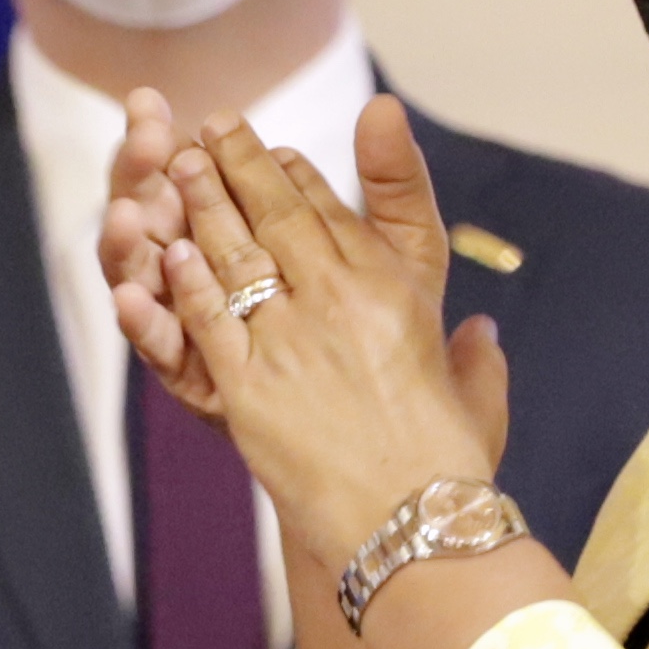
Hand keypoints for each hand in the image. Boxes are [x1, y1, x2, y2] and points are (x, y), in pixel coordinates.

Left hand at [99, 88, 505, 576]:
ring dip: (200, 204)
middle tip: (208, 129)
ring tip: (175, 166)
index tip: (272, 150)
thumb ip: (476, 354)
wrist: (412, 519)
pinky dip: (184, 280)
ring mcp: (289, 338)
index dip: (296, 176)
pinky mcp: (247, 384)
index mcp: (394, 290)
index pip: (335, 214)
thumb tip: (482, 329)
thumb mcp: (477, 392)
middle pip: (278, 214)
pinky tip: (166, 250)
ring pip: (234, 253)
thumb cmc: (449, 464)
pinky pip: (206, 317)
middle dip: (239, 164)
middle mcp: (339, 299)